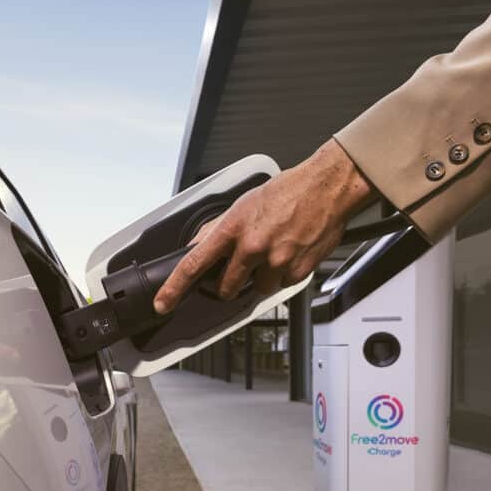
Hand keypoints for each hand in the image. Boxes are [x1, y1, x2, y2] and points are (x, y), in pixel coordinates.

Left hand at [153, 139, 374, 313]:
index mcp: (233, 229)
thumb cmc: (288, 191)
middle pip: (226, 288)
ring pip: (257, 289)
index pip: (194, 264)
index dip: (174, 288)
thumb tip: (198, 245)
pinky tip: (290, 252)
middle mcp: (252, 247)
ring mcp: (275, 261)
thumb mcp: (243, 205)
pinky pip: (282, 285)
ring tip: (273, 252)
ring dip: (261, 278)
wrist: (326, 187)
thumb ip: (219, 229)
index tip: (164, 302)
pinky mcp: (296, 271)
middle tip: (243, 266)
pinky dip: (284, 274)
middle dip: (229, 283)